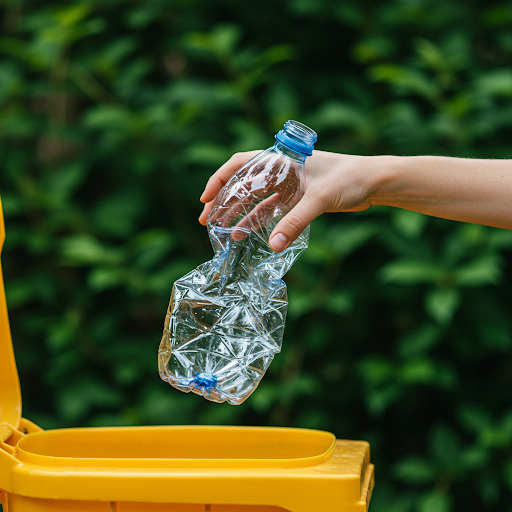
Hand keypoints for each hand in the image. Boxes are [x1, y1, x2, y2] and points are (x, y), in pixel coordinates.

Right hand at [199, 150, 381, 250]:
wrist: (373, 183)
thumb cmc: (349, 179)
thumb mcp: (320, 198)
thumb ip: (296, 221)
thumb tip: (274, 246)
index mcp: (281, 160)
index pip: (240, 164)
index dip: (219, 180)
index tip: (205, 199)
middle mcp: (280, 170)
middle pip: (243, 183)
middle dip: (223, 200)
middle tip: (206, 219)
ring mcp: (288, 185)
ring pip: (254, 199)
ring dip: (237, 213)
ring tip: (221, 230)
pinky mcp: (297, 199)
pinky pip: (270, 210)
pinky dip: (257, 221)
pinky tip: (245, 234)